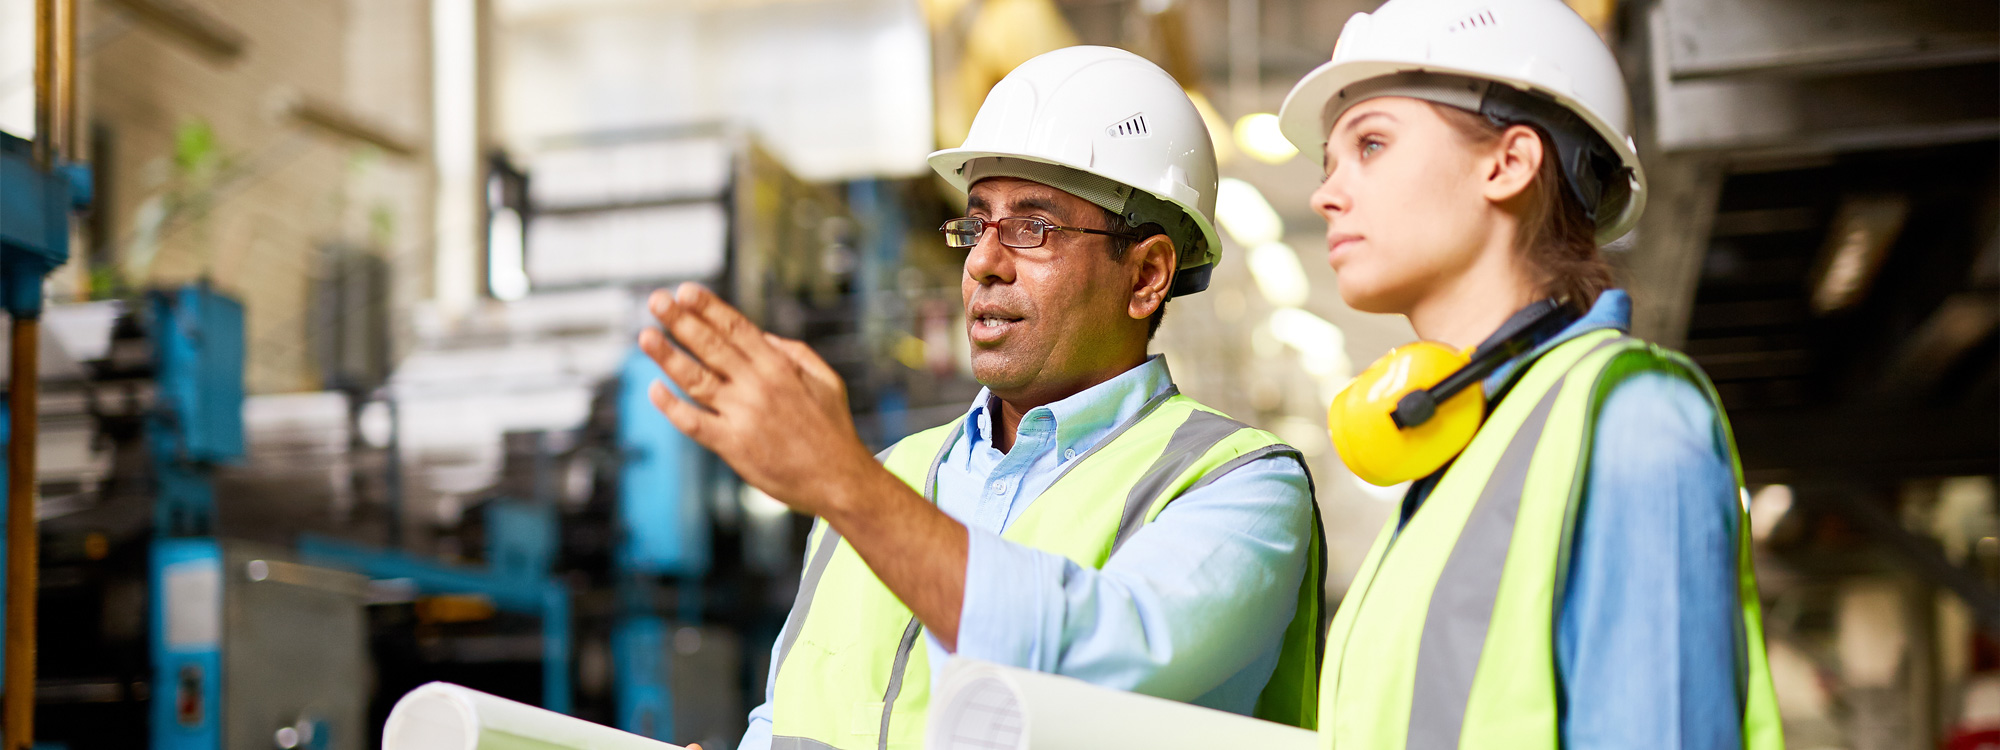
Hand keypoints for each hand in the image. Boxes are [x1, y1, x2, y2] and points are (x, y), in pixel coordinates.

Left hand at [638, 283, 876, 515]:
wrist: (839, 480)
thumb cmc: (832, 430)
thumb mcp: (825, 380)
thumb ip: (794, 352)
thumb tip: (761, 335)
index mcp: (779, 366)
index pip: (736, 327)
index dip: (708, 307)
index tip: (685, 290)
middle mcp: (758, 385)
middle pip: (711, 346)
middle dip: (681, 320)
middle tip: (656, 300)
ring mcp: (743, 415)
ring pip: (696, 379)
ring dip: (668, 356)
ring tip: (646, 336)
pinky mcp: (733, 446)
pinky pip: (694, 422)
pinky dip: (671, 407)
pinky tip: (654, 390)